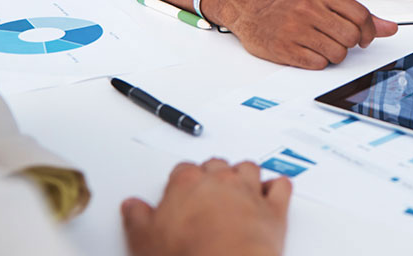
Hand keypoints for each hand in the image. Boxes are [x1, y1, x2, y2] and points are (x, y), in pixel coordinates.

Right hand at [122, 159, 292, 255]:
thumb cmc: (190, 254)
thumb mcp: (145, 240)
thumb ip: (138, 218)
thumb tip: (132, 207)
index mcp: (187, 183)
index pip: (182, 170)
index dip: (181, 181)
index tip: (179, 192)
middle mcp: (221, 181)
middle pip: (216, 164)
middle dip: (212, 174)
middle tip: (206, 191)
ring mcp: (249, 192)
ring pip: (248, 168)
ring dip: (243, 174)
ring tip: (237, 185)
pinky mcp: (274, 209)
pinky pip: (280, 186)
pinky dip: (277, 186)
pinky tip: (272, 190)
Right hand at [221, 0, 397, 69]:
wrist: (249, 8)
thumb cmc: (288, 3)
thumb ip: (356, 13)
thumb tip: (390, 28)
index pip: (361, 16)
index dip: (368, 32)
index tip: (363, 37)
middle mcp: (308, 7)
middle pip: (351, 37)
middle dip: (348, 44)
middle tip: (336, 39)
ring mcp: (296, 28)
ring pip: (338, 54)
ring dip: (333, 54)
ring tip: (319, 45)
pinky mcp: (286, 49)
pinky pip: (319, 64)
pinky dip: (317, 62)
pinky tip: (307, 51)